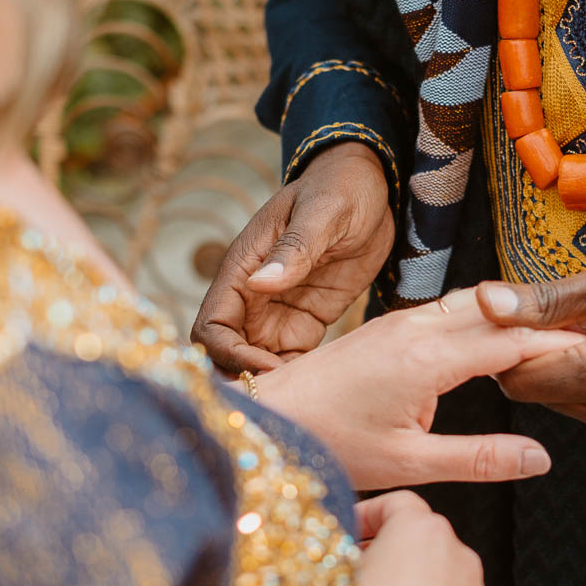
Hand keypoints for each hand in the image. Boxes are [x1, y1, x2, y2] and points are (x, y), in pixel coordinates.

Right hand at [192, 143, 394, 372]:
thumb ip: (295, 248)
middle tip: (284, 395)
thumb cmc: (342, 188)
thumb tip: (260, 284)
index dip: (229, 353)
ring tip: (305, 397)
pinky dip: (297, 376)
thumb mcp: (324, 213)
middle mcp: (253, 294)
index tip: (265, 367)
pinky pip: (290, 360)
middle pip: (227, 351)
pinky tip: (321, 385)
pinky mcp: (306, 322)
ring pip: (254, 360)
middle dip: (244, 377)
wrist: (373, 187)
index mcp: (243, 266)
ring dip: (270, 382)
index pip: (212, 324)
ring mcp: (278, 311)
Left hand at [256, 288, 585, 489]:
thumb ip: (480, 459)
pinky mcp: (385, 328)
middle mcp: (415, 330)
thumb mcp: (411, 464)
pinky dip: (482, 319)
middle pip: (496, 311)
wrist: (266, 421)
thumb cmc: (330, 445)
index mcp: (427, 360)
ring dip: (511, 315)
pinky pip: (447, 311)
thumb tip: (541, 459)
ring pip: (471, 305)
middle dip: (541, 319)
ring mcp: (398, 323)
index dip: (558, 342)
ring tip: (554, 328)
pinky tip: (496, 336)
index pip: (511, 340)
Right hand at [297, 492, 498, 585]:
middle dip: (397, 559)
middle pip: (427, 545)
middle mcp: (461, 558)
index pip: (397, 504)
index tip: (351, 535)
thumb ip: (338, 554)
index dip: (369, 516)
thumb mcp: (330, 579)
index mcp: (422, 530)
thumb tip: (332, 553)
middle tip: (363, 582)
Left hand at [475, 241, 585, 444]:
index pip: (516, 375)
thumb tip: (485, 302)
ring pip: (557, 396)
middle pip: (534, 389)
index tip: (521, 304)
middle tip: (565, 304)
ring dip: (560, 359)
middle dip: (534, 347)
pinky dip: (583, 372)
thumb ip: (547, 299)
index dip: (507, 339)